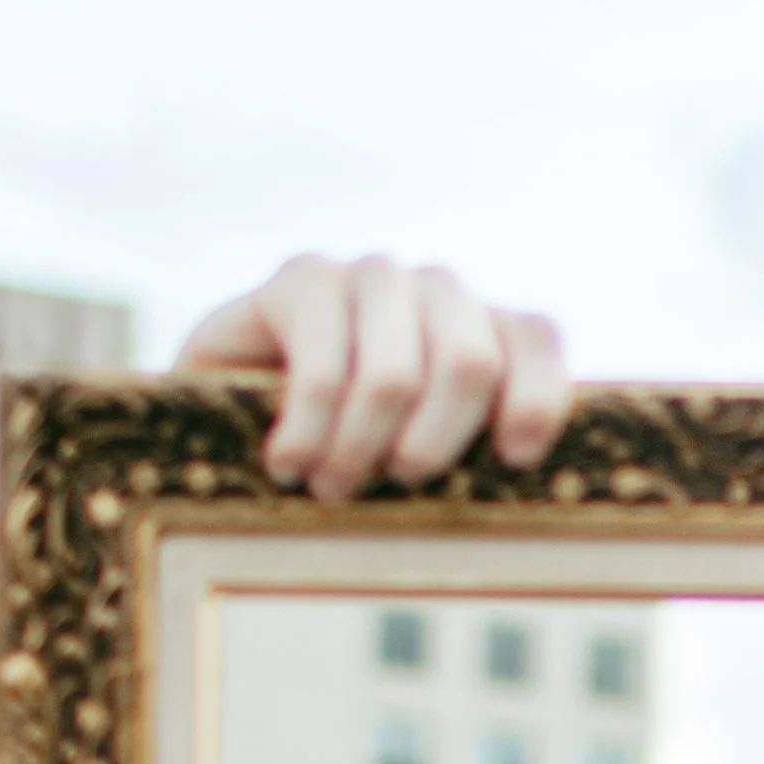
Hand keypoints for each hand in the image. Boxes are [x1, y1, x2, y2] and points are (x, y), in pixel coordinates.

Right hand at [176, 255, 570, 504]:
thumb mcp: (422, 458)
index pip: (534, 337)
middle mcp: (435, 288)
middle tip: (393, 483)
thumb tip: (525, 488)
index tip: (510, 459)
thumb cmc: (350, 456)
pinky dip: (308, 435)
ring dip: (359, 450)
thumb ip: (476, 456)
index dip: (534, 398)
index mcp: (484, 328)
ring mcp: (370, 275)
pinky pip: (323, 370)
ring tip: (331, 488)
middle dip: (430, 444)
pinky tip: (286, 465)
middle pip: (468, 362)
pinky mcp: (302, 278)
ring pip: (393, 376)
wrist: (229, 415)